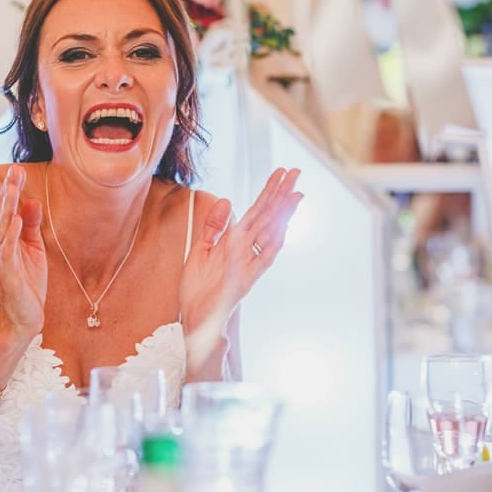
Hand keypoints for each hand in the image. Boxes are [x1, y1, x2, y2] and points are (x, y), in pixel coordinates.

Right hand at [0, 165, 47, 338]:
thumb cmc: (28, 285)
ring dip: (7, 209)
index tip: (17, 170)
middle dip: (7, 192)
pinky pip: (7, 253)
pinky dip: (11, 236)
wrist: (25, 318)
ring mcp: (1, 261)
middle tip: (14, 171)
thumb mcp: (33, 250)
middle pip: (0, 215)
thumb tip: (32, 200)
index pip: (5, 211)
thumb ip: (32, 226)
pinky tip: (16, 221)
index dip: (10, 190)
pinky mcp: (8, 276)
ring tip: (12, 189)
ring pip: (1, 230)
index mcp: (3, 241)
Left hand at [179, 168, 302, 332]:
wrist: (194, 319)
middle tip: (296, 172)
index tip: (281, 172)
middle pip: (267, 218)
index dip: (268, 192)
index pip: (256, 212)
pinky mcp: (242, 281)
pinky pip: (258, 261)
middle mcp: (246, 252)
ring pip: (269, 235)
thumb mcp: (200, 250)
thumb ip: (213, 227)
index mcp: (235, 243)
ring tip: (295, 195)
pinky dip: (267, 245)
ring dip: (282, 216)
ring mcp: (247, 266)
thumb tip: (227, 201)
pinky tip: (276, 228)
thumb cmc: (198, 288)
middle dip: (281, 195)